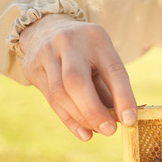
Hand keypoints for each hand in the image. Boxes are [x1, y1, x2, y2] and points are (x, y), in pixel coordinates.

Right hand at [19, 14, 136, 140]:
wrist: (47, 28)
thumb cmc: (86, 51)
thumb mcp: (103, 58)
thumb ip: (111, 86)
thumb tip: (121, 119)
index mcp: (96, 37)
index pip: (112, 69)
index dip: (123, 96)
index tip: (129, 120)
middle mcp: (68, 42)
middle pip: (76, 81)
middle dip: (94, 111)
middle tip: (110, 130)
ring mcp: (46, 53)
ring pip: (60, 93)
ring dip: (81, 117)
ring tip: (98, 130)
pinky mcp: (32, 67)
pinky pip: (51, 100)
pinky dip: (69, 120)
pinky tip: (83, 133)